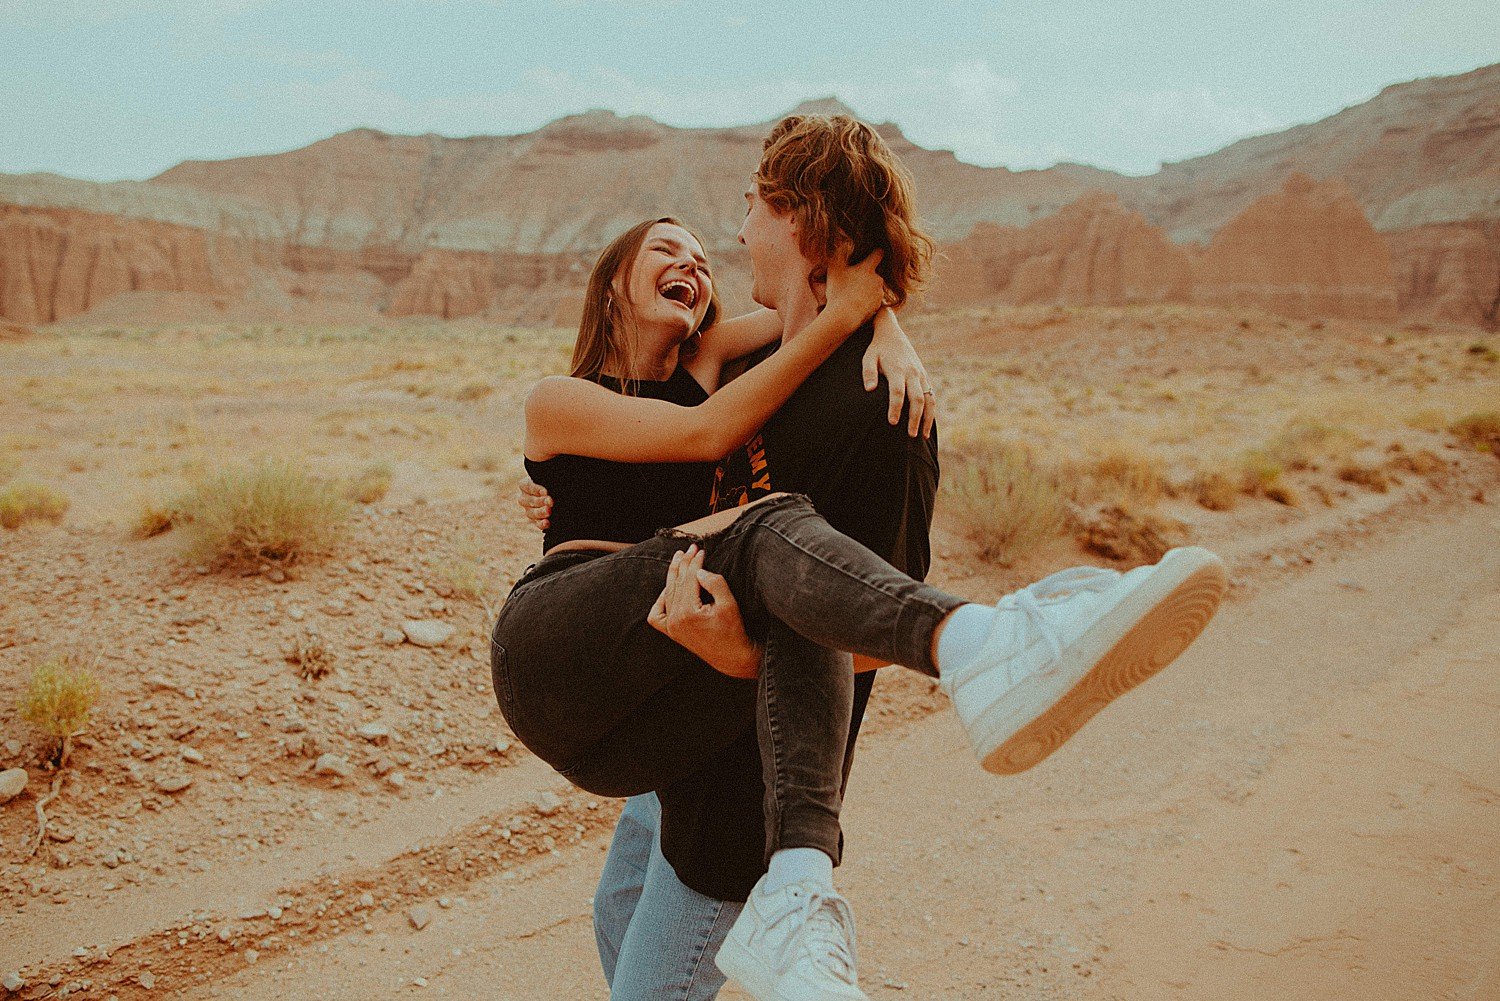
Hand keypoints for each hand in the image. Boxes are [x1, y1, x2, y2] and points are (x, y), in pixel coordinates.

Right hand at [517, 476, 551, 531]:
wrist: (564, 492)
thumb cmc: (554, 483)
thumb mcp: (550, 481)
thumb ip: (549, 483)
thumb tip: (552, 482)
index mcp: (525, 485)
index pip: (527, 486)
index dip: (536, 489)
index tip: (545, 492)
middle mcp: (525, 498)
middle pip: (529, 500)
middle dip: (540, 501)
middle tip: (550, 501)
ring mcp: (530, 510)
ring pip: (531, 513)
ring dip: (540, 512)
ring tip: (549, 511)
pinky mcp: (537, 520)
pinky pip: (537, 523)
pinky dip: (541, 524)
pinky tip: (547, 523)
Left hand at [647, 545, 760, 678]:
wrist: (732, 657)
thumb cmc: (733, 631)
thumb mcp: (729, 604)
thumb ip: (715, 583)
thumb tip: (699, 571)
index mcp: (687, 612)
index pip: (689, 579)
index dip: (695, 562)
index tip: (701, 550)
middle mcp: (675, 619)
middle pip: (677, 583)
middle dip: (684, 563)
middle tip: (691, 549)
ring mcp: (671, 627)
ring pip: (668, 594)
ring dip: (673, 575)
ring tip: (678, 559)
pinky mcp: (672, 632)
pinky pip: (657, 615)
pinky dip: (660, 601)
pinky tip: (668, 589)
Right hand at [822, 247, 885, 324]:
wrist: (844, 316)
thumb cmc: (838, 291)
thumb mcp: (834, 268)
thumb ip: (840, 253)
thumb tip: (844, 243)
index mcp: (868, 268)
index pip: (879, 253)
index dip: (876, 251)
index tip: (873, 251)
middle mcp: (877, 280)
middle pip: (874, 272)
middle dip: (866, 275)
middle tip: (852, 280)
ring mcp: (879, 294)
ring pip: (873, 287)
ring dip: (866, 288)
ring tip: (852, 295)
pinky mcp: (878, 307)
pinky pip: (873, 300)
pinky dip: (866, 301)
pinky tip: (855, 304)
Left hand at [862, 307, 935, 437]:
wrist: (892, 334)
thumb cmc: (876, 349)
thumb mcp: (867, 357)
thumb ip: (868, 373)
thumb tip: (869, 389)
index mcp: (897, 369)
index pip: (897, 392)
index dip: (895, 408)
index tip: (892, 422)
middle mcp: (912, 373)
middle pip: (917, 399)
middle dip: (915, 418)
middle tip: (910, 435)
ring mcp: (920, 375)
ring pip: (929, 399)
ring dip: (927, 418)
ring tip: (922, 436)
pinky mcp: (924, 376)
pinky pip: (932, 395)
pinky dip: (931, 411)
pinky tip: (927, 424)